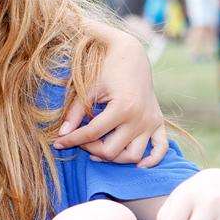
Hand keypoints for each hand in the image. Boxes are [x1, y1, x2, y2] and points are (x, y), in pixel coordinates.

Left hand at [54, 32, 168, 166]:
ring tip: (98, 150)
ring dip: (115, 158)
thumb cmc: (106, 68)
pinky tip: (138, 165)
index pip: (92, 133)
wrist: (132, 54)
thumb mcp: (88, 88)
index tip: (58, 142)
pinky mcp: (159, 122)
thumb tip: (62, 134)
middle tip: (79, 141)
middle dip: (91, 149)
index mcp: (123, 107)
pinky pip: (161, 149)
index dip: (72, 140)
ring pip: (133, 156)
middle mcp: (139, 118)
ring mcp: (151, 122)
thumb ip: (75, 112)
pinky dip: (152, 160)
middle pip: (112, 151)